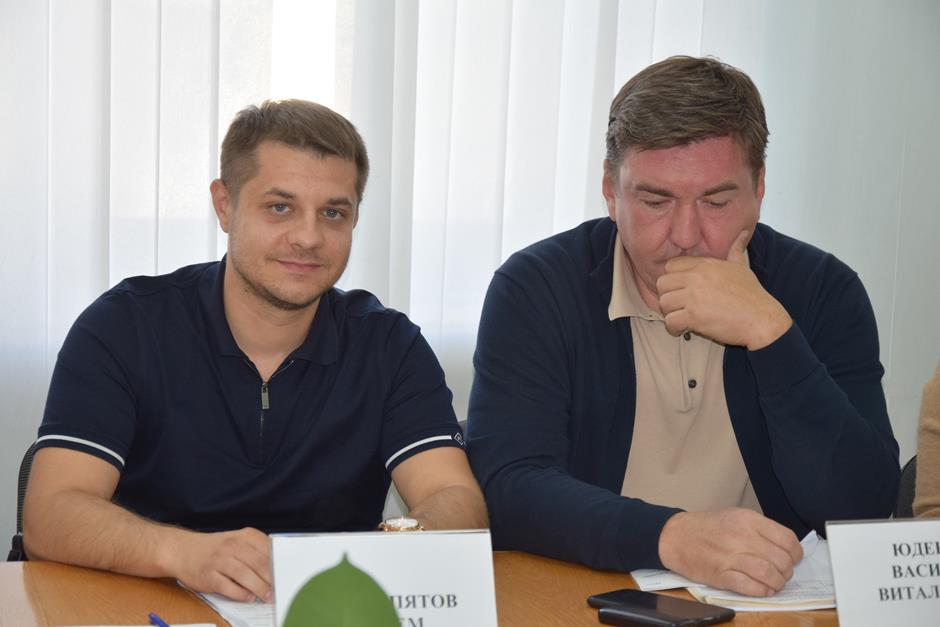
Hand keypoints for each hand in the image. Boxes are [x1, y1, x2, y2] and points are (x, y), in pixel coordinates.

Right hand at [165, 527, 271, 601]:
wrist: (182, 550)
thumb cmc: (216, 548)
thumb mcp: (238, 541)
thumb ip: (256, 551)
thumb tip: (276, 569)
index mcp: (244, 536)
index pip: (269, 550)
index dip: (279, 565)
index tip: (287, 575)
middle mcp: (232, 546)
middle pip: (259, 563)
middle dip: (272, 579)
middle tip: (280, 590)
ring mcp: (219, 560)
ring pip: (246, 576)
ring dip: (260, 589)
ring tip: (268, 597)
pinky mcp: (209, 576)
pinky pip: (229, 588)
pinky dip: (242, 594)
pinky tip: (249, 597)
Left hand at [656, 231, 791, 349]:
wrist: (762, 319)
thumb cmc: (752, 295)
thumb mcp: (742, 267)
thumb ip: (736, 249)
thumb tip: (743, 232)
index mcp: (704, 264)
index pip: (670, 266)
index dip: (673, 279)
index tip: (681, 289)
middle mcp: (696, 278)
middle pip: (662, 283)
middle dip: (668, 296)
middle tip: (679, 305)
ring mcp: (694, 297)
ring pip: (664, 303)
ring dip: (670, 313)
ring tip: (683, 317)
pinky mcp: (694, 316)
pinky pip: (670, 321)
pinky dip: (675, 327)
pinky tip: (685, 328)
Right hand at [658, 508, 802, 596]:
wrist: (675, 536)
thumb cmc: (707, 528)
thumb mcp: (735, 516)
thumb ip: (760, 529)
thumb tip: (784, 547)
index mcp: (748, 520)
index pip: (787, 539)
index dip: (795, 554)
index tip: (792, 559)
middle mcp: (742, 536)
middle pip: (781, 559)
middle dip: (787, 571)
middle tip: (782, 574)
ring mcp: (731, 556)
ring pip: (769, 574)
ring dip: (777, 583)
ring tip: (773, 583)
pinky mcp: (721, 574)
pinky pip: (750, 586)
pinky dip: (761, 591)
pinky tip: (762, 589)